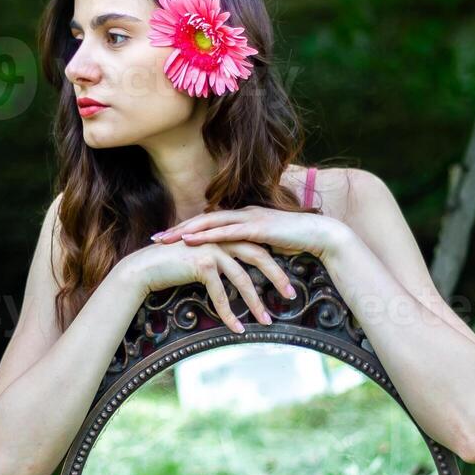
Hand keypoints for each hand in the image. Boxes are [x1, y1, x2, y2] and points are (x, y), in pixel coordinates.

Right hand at [119, 238, 297, 333]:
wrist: (145, 267)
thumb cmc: (173, 266)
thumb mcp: (203, 259)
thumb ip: (223, 262)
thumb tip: (242, 276)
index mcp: (225, 235)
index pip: (258, 247)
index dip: (275, 264)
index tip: (288, 281)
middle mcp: (221, 239)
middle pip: (258, 257)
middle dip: (277, 278)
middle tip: (292, 296)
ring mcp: (212, 250)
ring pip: (242, 278)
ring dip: (255, 302)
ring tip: (266, 321)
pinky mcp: (201, 265)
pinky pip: (221, 293)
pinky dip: (229, 314)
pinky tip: (237, 329)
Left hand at [152, 205, 344, 258]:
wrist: (319, 235)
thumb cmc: (295, 242)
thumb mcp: (265, 246)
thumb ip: (249, 249)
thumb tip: (236, 262)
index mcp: (242, 217)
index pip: (208, 222)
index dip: (185, 230)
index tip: (165, 239)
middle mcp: (242, 213)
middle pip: (202, 218)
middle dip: (177, 229)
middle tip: (154, 239)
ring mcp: (249, 218)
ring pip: (210, 221)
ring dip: (186, 230)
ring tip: (165, 240)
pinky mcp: (257, 227)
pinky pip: (227, 230)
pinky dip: (206, 234)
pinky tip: (190, 240)